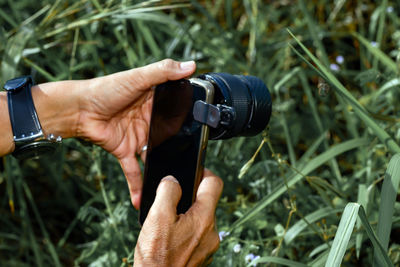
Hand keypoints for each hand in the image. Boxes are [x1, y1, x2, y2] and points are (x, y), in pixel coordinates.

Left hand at [77, 59, 195, 208]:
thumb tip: (191, 66)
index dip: (190, 118)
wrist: (78, 108)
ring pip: (155, 156)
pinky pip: (134, 170)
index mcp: (155, 102)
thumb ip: (164, 72)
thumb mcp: (137, 77)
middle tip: (197, 162)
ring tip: (177, 185)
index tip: (207, 129)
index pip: (177, 110)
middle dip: (182, 148)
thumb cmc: (106, 88)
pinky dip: (137, 185)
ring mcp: (138, 137)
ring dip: (163, 169)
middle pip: (169, 136)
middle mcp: (149, 120)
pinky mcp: (125, 150)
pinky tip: (143, 200)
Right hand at [134, 169, 222, 266]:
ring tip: (167, 222)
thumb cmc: (157, 257)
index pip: (214, 183)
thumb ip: (168, 192)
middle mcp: (211, 231)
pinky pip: (197, 234)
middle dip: (189, 197)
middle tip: (170, 201)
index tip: (192, 173)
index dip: (204, 173)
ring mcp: (208, 245)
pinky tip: (170, 237)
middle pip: (206, 202)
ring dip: (186, 215)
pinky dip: (186, 231)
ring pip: (201, 219)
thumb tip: (173, 180)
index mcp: (203, 218)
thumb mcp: (157, 217)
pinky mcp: (202, 256)